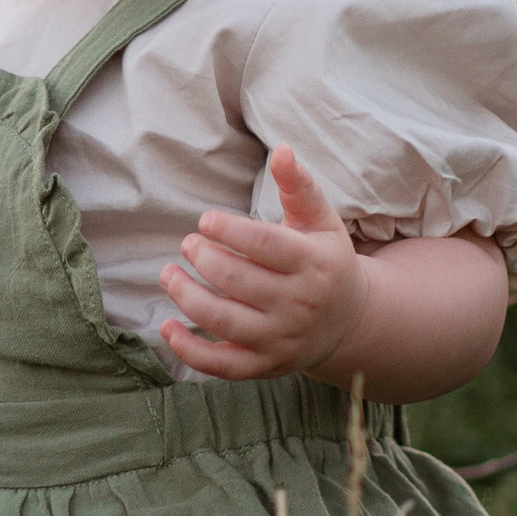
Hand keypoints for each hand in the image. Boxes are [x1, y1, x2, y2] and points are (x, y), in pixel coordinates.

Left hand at [158, 146, 365, 383]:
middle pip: (238, 282)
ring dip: (186, 297)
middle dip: (203, 259)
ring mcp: (281, 339)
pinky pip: (222, 366)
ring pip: (224, 321)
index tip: (203, 221)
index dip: (228, 231)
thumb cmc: (325, 260)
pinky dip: (190, 350)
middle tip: (187, 244)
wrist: (349, 321)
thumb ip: (299, 186)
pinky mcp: (265, 365)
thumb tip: (280, 149)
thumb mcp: (321, 221)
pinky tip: (167, 327)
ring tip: (168, 274)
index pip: (265, 245)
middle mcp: (300, 304)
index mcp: (314, 263)